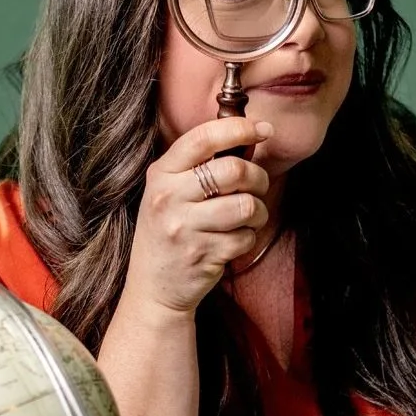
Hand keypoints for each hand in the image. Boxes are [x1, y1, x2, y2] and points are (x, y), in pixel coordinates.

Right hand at [123, 116, 273, 318]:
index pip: (203, 138)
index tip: (263, 130)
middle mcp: (168, 197)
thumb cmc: (169, 231)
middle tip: (258, 185)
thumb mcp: (169, 191)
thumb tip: (247, 136)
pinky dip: (249, 238)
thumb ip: (199, 165)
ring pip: (245, 206)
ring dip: (258, 211)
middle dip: (258, 177)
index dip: (239, 129)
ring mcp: (184, 228)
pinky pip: (245, 237)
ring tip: (249, 217)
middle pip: (233, 170)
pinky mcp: (202, 255)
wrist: (152, 287)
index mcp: (161, 173)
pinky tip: (235, 240)